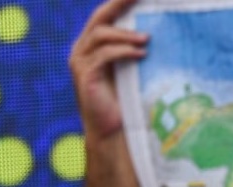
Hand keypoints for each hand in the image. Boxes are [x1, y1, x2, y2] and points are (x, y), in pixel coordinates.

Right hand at [69, 0, 147, 139]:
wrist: (110, 128)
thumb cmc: (122, 96)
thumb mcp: (127, 64)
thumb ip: (130, 43)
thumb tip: (153, 23)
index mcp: (89, 44)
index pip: (103, 14)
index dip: (120, 1)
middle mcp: (80, 51)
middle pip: (99, 17)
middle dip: (120, 3)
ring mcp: (79, 63)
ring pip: (100, 34)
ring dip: (126, 33)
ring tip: (147, 39)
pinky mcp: (84, 77)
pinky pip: (105, 55)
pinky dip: (125, 51)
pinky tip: (142, 54)